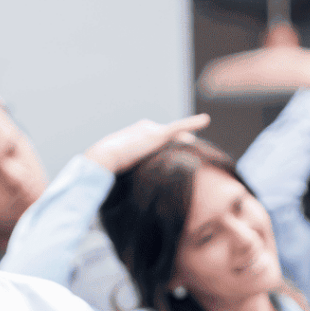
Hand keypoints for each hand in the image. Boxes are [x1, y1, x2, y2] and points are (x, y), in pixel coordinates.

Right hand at [84, 115, 209, 174]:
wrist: (104, 156)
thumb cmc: (107, 166)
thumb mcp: (119, 169)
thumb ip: (128, 172)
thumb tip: (121, 190)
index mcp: (137, 134)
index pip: (159, 140)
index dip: (169, 150)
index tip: (177, 160)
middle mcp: (146, 128)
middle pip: (170, 137)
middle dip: (181, 146)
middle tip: (194, 155)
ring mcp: (152, 130)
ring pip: (176, 137)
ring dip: (187, 145)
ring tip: (201, 150)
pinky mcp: (158, 134)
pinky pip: (179, 127)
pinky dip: (193, 123)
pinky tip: (205, 121)